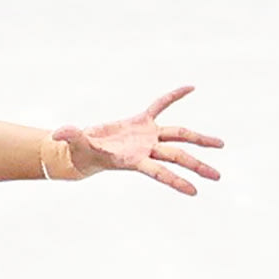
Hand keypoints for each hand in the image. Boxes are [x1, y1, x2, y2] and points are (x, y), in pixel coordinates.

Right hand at [53, 86, 222, 195]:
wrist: (82, 151)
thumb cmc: (80, 153)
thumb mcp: (76, 145)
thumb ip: (70, 138)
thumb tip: (57, 134)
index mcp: (134, 159)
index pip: (159, 171)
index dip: (176, 180)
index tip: (195, 191)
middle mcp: (145, 149)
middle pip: (177, 155)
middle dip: (197, 165)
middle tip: (217, 177)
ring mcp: (146, 136)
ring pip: (179, 135)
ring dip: (200, 139)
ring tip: (221, 145)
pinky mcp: (142, 122)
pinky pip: (161, 105)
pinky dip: (174, 96)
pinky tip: (191, 87)